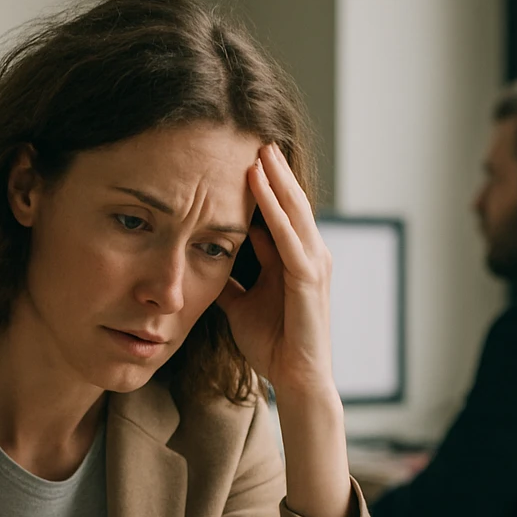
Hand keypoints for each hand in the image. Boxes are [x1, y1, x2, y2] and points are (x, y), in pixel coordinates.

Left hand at [216, 142, 334, 397]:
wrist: (294, 379)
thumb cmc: (271, 344)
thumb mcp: (240, 304)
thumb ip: (228, 280)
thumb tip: (203, 261)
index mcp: (292, 259)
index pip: (279, 213)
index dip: (264, 185)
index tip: (243, 157)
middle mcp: (308, 255)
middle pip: (291, 203)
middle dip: (274, 171)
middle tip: (257, 137)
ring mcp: (313, 265)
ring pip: (294, 212)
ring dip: (277, 180)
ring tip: (261, 151)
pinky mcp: (310, 280)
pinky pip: (290, 237)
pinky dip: (274, 211)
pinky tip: (260, 188)